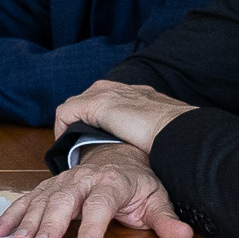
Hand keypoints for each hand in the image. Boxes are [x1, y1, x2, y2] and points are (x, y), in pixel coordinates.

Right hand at [0, 145, 191, 237]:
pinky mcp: (47, 188)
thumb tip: (183, 234)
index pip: (101, 204)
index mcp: (112, 182)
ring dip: (27, 222)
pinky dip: (11, 215)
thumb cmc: (139, 184)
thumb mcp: (157, 199)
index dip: (92, 225)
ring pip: (41, 200)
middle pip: (64, 201)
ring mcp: (62, 183)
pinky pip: (26, 200)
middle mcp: (83, 179)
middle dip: (51, 224)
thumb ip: (166, 219)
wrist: (119, 156)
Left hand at [49, 79, 193, 152]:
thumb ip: (156, 134)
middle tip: (79, 144)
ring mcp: (106, 93)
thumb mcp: (165, 131)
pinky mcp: (95, 104)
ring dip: (70, 126)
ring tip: (70, 146)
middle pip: (89, 99)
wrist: (176, 130)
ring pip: (75, 105)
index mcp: (138, 93)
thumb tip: (157, 148)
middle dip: (81, 120)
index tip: (98, 138)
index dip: (100, 119)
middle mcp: (119, 89)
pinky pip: (66, 113)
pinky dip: (62, 129)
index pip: (110, 99)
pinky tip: (66, 147)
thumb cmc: (177, 136)